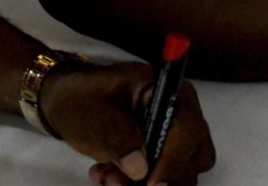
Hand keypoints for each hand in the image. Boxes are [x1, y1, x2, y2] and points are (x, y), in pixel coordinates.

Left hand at [39, 61, 215, 184]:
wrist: (72, 105)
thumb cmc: (83, 99)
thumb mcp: (92, 114)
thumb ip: (116, 137)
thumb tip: (140, 168)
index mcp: (167, 91)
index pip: (188, 128)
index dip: (174, 159)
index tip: (151, 182)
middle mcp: (180, 114)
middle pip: (195, 156)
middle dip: (161, 177)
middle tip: (119, 182)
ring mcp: (176, 137)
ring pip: (182, 174)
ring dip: (146, 185)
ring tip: (107, 177)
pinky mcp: (165, 157)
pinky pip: (165, 180)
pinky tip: (109, 176)